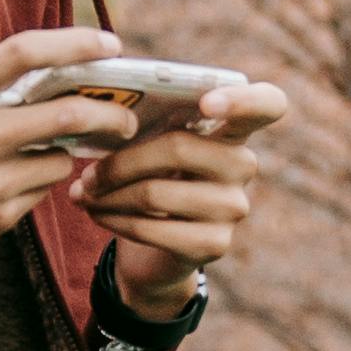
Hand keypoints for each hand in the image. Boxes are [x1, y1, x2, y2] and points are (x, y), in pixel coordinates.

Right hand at [0, 27, 135, 303]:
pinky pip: (42, 190)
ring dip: (65, 151)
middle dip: (110, 115)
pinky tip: (10, 177)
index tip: (110, 44)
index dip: (76, 43)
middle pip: (68, 114)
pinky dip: (38, 178)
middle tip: (125, 116)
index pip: (25, 53)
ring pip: (61, 157)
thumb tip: (44, 60)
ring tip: (40, 148)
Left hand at [75, 74, 286, 311]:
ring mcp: (234, 208)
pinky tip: (96, 214)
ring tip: (82, 194)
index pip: (267, 104)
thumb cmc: (153, 179)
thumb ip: (146, 125)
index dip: (241, 100)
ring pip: (155, 192)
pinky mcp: (215, 245)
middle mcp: (244, 166)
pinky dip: (113, 220)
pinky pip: (151, 228)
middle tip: (86, 174)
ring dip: (107, 195)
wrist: (158, 250)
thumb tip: (100, 118)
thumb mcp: (155, 146)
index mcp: (233, 129)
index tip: (207, 101)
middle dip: (120, 162)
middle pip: (179, 148)